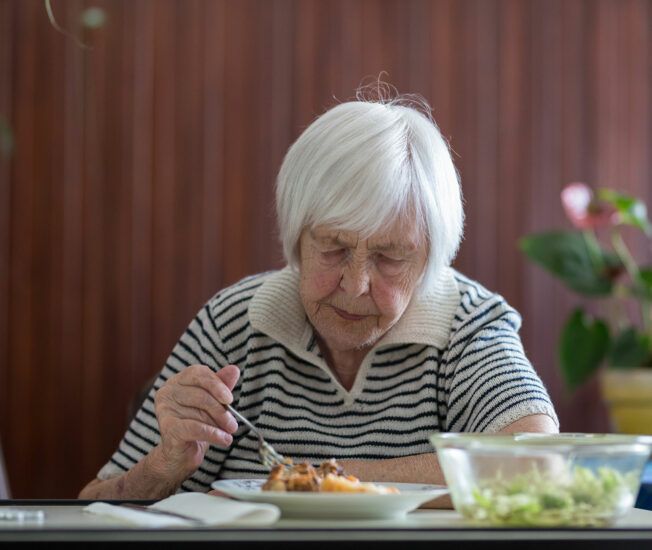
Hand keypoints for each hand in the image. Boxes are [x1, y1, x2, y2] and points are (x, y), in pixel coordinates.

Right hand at [154, 364, 239, 482]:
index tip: (230, 399)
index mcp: (177, 381)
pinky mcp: (167, 428)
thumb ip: (221, 385)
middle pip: (201, 394)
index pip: (198, 373)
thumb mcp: (212, 403)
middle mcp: (167, 392)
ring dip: (219, 423)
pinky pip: (196, 428)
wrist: (181, 455)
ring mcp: (165, 410)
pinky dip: (214, 434)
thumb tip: (234, 369)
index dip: (216, 384)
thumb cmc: (197, 425)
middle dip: (221, 410)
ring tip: (229, 432)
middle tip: (233, 423)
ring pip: (200, 412)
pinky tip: (225, 439)